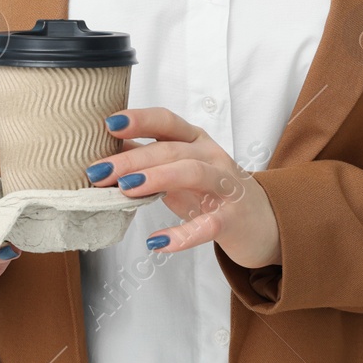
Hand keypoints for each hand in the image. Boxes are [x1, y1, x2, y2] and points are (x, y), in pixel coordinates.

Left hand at [86, 107, 281, 268]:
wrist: (262, 221)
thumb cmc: (212, 191)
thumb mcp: (180, 169)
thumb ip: (147, 158)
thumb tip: (104, 150)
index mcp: (195, 141)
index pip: (166, 122)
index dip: (139, 120)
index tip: (109, 123)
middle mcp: (211, 156)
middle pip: (171, 149)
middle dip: (133, 158)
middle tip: (99, 171)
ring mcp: (224, 187)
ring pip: (193, 173)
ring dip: (158, 178)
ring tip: (127, 188)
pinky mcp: (232, 219)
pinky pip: (208, 225)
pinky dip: (182, 235)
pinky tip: (157, 243)